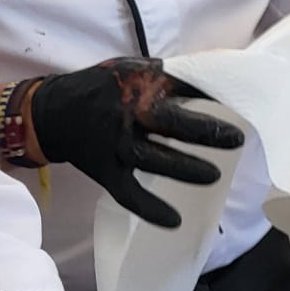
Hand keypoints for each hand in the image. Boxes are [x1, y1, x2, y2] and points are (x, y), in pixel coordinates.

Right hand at [22, 59, 239, 227]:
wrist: (50, 112)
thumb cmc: (102, 89)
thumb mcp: (131, 69)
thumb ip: (167, 74)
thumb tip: (214, 73)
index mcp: (137, 87)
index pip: (180, 87)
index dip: (210, 93)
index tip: (239, 101)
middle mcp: (126, 116)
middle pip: (169, 123)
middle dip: (204, 132)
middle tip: (236, 140)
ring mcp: (115, 146)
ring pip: (153, 160)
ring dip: (185, 169)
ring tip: (215, 176)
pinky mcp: (105, 171)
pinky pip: (128, 194)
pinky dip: (150, 209)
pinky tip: (175, 221)